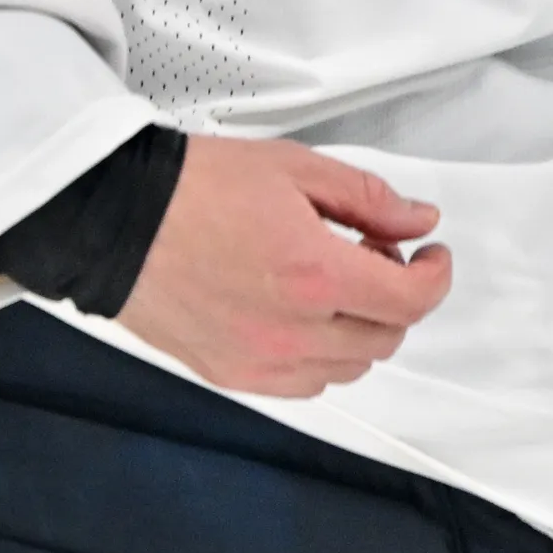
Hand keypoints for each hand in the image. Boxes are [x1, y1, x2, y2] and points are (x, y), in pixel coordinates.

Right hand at [113, 135, 454, 397]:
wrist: (117, 220)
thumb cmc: (194, 188)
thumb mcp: (295, 167)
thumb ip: (368, 198)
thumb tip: (417, 221)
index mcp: (316, 273)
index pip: (411, 302)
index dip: (435, 276)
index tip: (430, 255)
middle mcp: (293, 330)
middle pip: (386, 338)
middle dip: (397, 297)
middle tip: (378, 256)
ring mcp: (261, 360)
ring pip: (349, 368)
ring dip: (361, 329)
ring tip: (335, 282)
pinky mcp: (232, 374)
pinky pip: (305, 385)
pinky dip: (321, 357)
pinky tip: (303, 316)